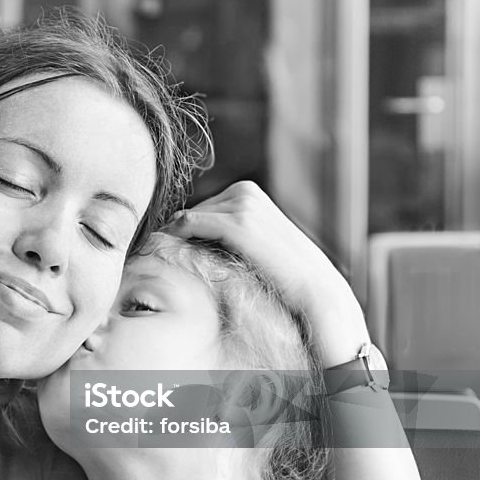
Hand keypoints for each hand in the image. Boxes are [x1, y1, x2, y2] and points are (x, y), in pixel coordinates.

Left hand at [164, 181, 369, 366]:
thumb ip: (226, 234)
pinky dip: (172, 239)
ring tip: (169, 265)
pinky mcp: (237, 223)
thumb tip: (185, 239)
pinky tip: (167, 258)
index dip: (182, 234)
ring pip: (184, 219)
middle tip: (164, 262)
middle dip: (177, 238)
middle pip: (188, 213)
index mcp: (247, 191)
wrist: (315, 288)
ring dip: (174, 242)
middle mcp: (243, 190)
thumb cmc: (281, 274)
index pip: (198, 210)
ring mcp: (241, 203)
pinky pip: (187, 224)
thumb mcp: (253, 244)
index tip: (167, 254)